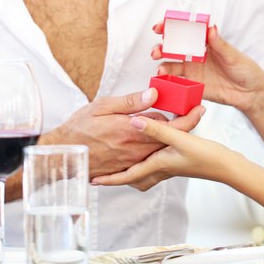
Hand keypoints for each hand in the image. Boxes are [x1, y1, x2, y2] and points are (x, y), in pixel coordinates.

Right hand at [40, 88, 202, 178]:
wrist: (62, 155)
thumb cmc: (80, 128)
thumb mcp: (103, 106)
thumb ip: (130, 101)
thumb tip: (154, 93)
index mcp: (132, 130)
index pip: (170, 125)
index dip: (188, 117)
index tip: (200, 109)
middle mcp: (136, 149)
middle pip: (171, 139)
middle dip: (182, 125)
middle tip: (191, 111)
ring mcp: (133, 161)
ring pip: (161, 149)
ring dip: (168, 137)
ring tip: (167, 122)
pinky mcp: (128, 169)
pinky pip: (149, 160)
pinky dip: (154, 149)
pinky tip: (151, 140)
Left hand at [91, 111, 230, 187]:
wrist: (228, 168)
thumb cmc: (207, 157)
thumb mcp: (180, 140)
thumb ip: (156, 130)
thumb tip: (135, 122)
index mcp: (159, 164)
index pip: (128, 175)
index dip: (111, 178)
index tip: (95, 180)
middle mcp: (163, 169)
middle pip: (136, 179)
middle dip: (120, 179)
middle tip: (105, 177)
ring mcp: (172, 169)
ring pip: (146, 175)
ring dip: (134, 174)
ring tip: (124, 168)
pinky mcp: (181, 164)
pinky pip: (157, 169)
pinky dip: (149, 165)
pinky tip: (154, 154)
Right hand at [151, 23, 263, 113]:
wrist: (250, 93)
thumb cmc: (245, 70)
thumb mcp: (233, 56)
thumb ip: (220, 44)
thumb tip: (211, 28)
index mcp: (204, 43)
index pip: (185, 31)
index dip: (170, 27)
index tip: (160, 26)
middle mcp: (195, 55)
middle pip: (173, 48)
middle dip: (161, 47)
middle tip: (157, 51)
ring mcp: (192, 70)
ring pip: (171, 65)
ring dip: (162, 65)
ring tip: (161, 70)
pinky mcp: (192, 85)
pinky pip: (176, 83)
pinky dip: (168, 82)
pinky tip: (164, 82)